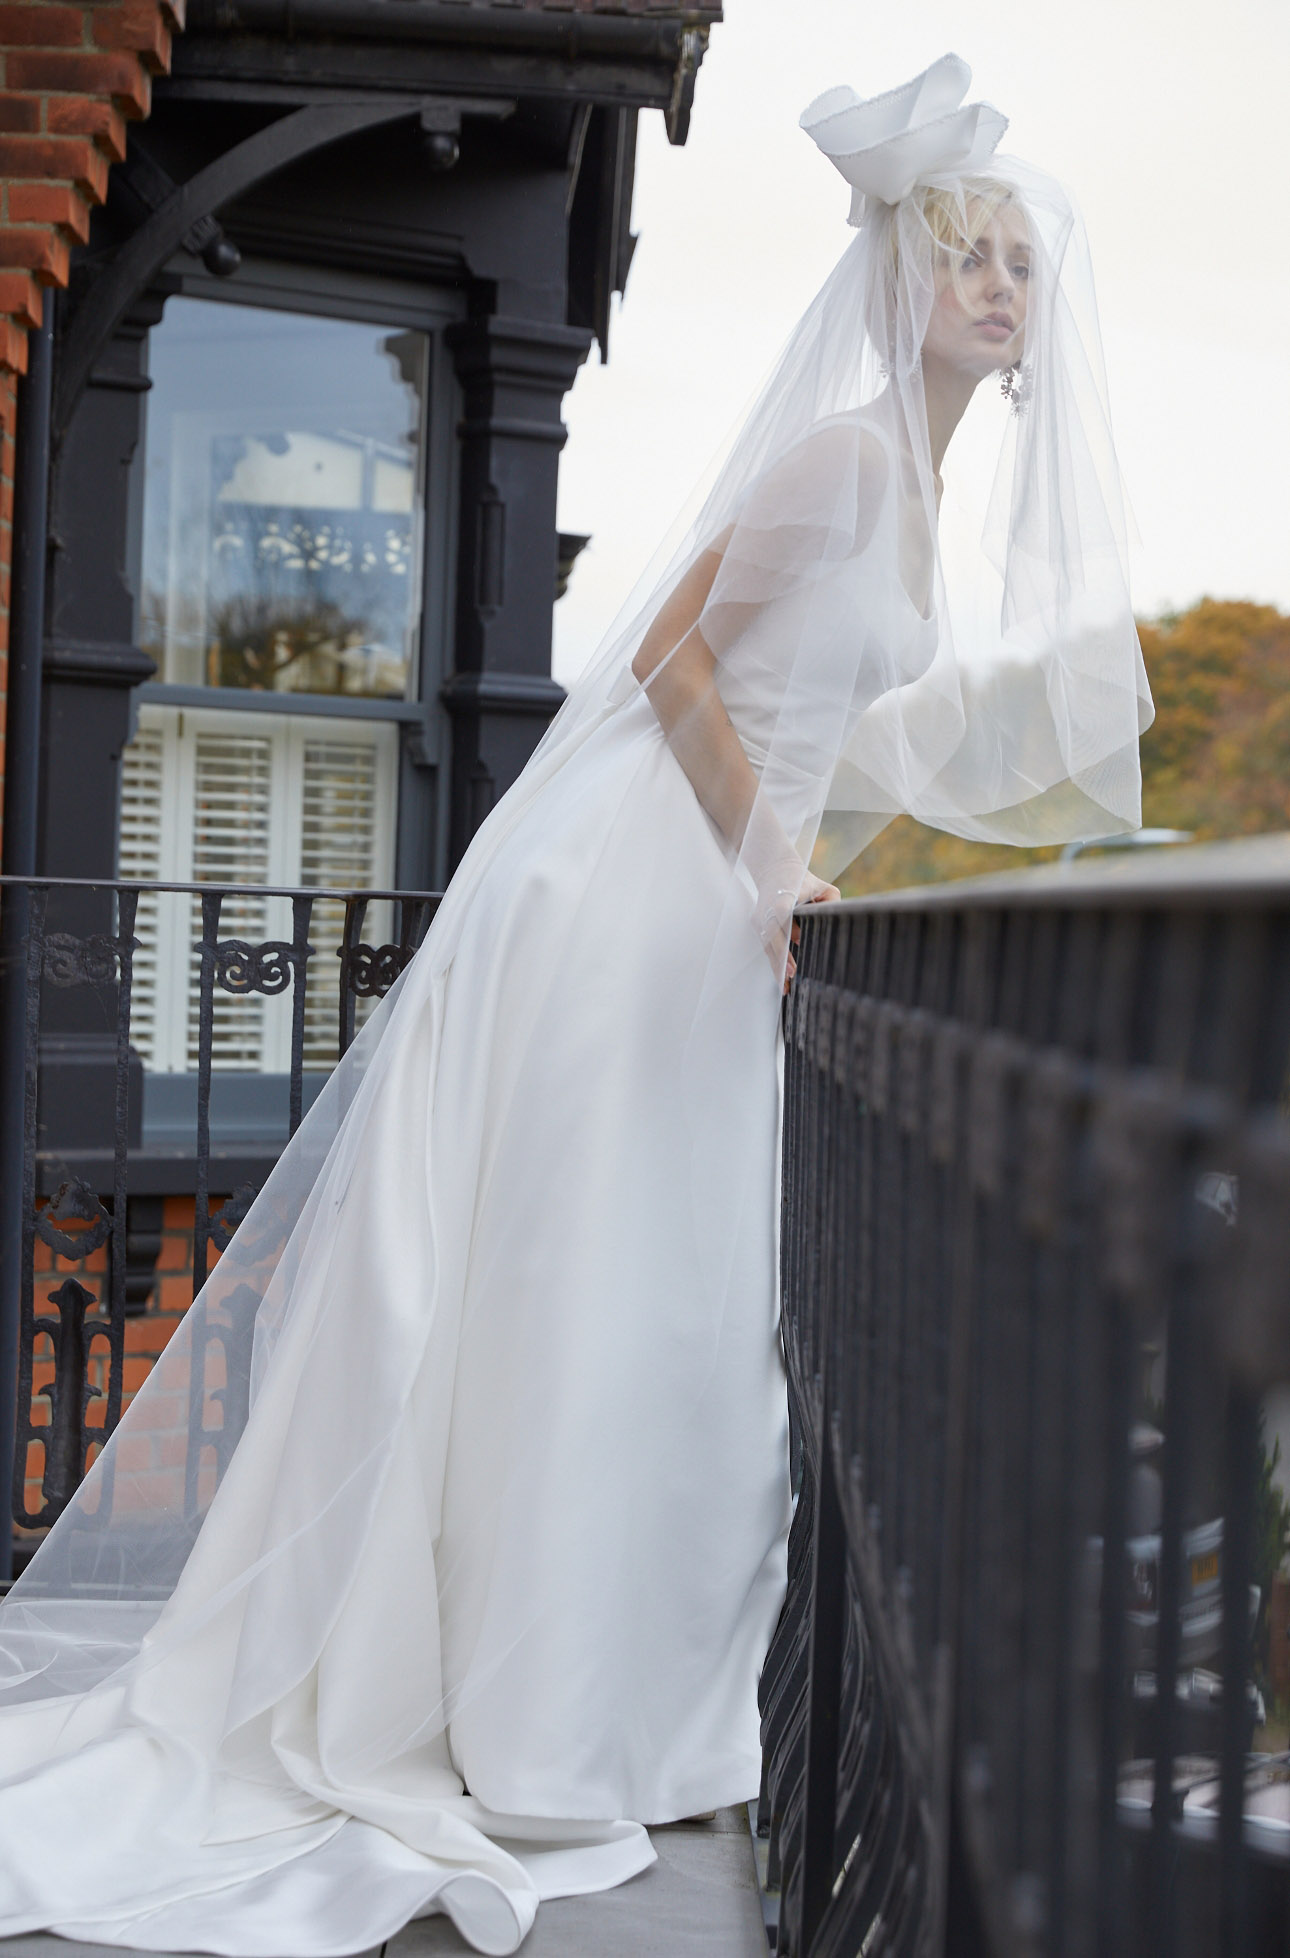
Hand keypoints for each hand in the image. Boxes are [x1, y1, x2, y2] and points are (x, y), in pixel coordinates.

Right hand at [761, 871, 841, 991]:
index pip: (781, 924)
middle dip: (780, 963)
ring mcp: (759, 919)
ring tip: (786, 988)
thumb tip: (832, 924)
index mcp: (781, 901)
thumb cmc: (802, 879)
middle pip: (771, 942)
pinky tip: (781, 978)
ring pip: (767, 947)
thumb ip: (832, 902)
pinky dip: (774, 961)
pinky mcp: (757, 924)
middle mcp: (766, 911)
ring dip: (776, 967)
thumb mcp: (823, 887)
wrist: (775, 869)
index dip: (785, 944)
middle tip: (790, 982)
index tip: (794, 963)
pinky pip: (766, 946)